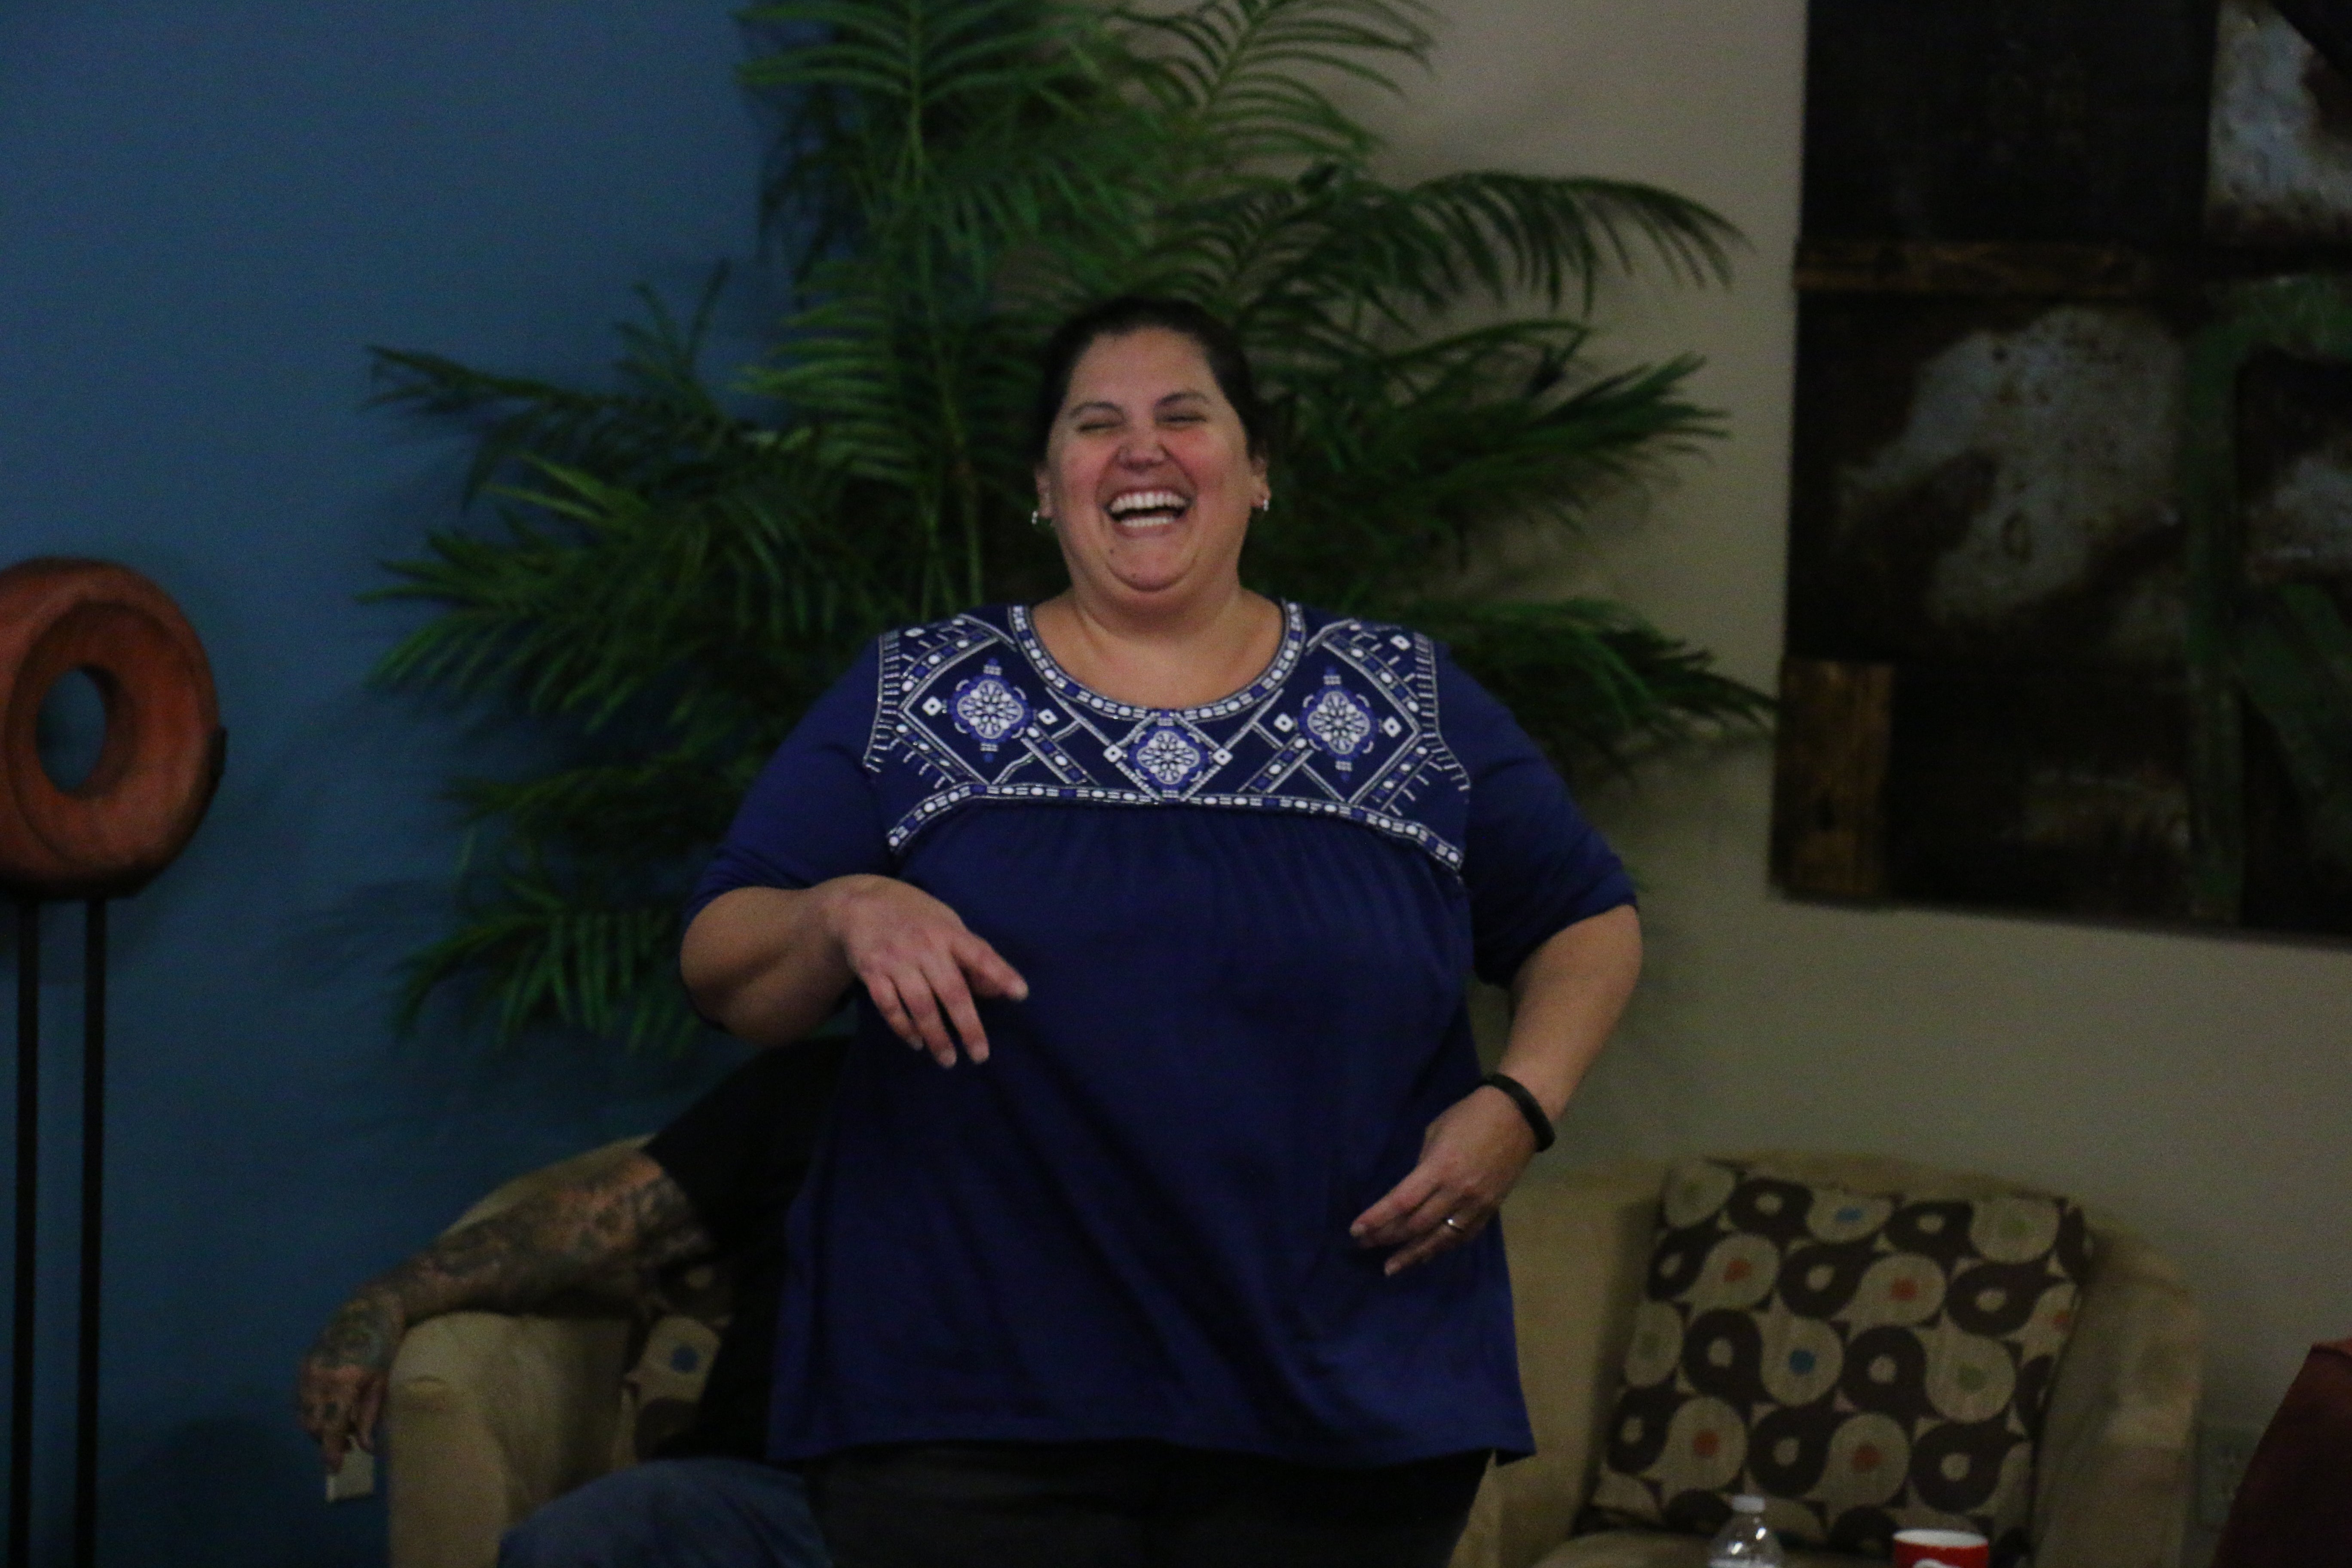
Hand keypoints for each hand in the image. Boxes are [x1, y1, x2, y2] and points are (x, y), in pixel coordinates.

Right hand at [295, 1291, 401, 1471]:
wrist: (371, 1308)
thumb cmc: (386, 1345)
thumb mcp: (383, 1382)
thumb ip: (371, 1416)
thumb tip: (366, 1449)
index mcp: (342, 1383)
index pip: (331, 1428)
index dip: (331, 1451)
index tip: (333, 1470)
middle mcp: (319, 1378)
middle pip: (313, 1425)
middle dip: (326, 1440)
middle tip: (347, 1447)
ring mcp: (308, 1369)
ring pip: (304, 1413)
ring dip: (319, 1426)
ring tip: (343, 1427)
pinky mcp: (304, 1363)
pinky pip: (301, 1397)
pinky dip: (313, 1409)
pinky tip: (331, 1408)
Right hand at [823, 875, 1027, 1066]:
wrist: (860, 904)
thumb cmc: (916, 917)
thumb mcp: (948, 925)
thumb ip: (972, 955)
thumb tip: (998, 990)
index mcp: (948, 933)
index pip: (979, 954)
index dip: (1000, 973)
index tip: (1020, 994)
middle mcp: (924, 947)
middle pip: (951, 991)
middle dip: (968, 1026)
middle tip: (980, 1055)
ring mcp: (896, 961)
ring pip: (920, 1005)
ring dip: (936, 1036)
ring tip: (948, 1060)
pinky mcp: (872, 973)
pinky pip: (890, 1007)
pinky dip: (904, 1028)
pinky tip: (917, 1043)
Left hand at [1349, 1085, 1536, 1275]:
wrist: (1519, 1116)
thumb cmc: (1470, 1116)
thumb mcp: (1435, 1132)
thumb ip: (1422, 1166)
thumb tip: (1411, 1191)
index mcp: (1439, 1168)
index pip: (1401, 1202)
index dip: (1377, 1219)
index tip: (1356, 1230)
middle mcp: (1456, 1192)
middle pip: (1416, 1225)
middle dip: (1387, 1237)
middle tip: (1364, 1245)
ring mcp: (1476, 1205)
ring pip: (1439, 1239)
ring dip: (1412, 1254)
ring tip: (1391, 1267)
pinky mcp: (1490, 1210)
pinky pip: (1462, 1236)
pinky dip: (1441, 1248)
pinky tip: (1425, 1256)